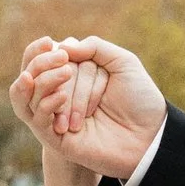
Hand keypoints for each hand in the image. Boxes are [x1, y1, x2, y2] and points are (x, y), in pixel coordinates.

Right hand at [12, 33, 167, 183]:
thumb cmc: (140, 99)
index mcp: (76, 78)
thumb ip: (95, 47)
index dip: (45, 52)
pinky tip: (61, 98)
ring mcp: (57, 118)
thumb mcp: (122, 62)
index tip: (54, 45)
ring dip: (45, 81)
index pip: (48, 60)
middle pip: (37, 76)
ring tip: (65, 74)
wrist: (151, 135)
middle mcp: (63, 97)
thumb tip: (63, 46)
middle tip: (64, 62)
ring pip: (33, 95)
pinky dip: (47, 104)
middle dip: (46, 65)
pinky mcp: (56, 139)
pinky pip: (37, 119)